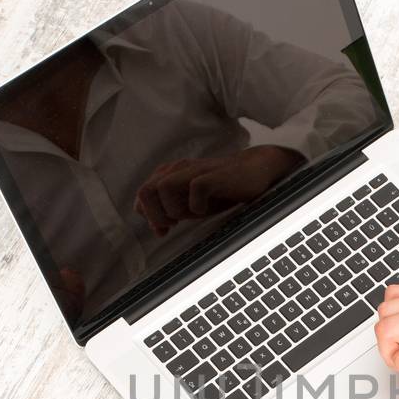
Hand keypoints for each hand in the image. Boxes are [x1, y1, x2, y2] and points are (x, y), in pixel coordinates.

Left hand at [134, 145, 302, 235]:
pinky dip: (197, 205)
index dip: (148, 214)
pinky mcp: (213, 176)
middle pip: (146, 191)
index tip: (164, 229)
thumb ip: (171, 209)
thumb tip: (156, 227)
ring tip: (191, 216)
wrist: (255, 170)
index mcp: (170, 174)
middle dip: (156, 215)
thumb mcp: (192, 202)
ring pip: (164, 188)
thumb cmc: (222, 188)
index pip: (143, 194)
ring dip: (174, 209)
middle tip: (174, 225)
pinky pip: (195, 189)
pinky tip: (206, 210)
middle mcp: (178, 170)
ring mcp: (195, 171)